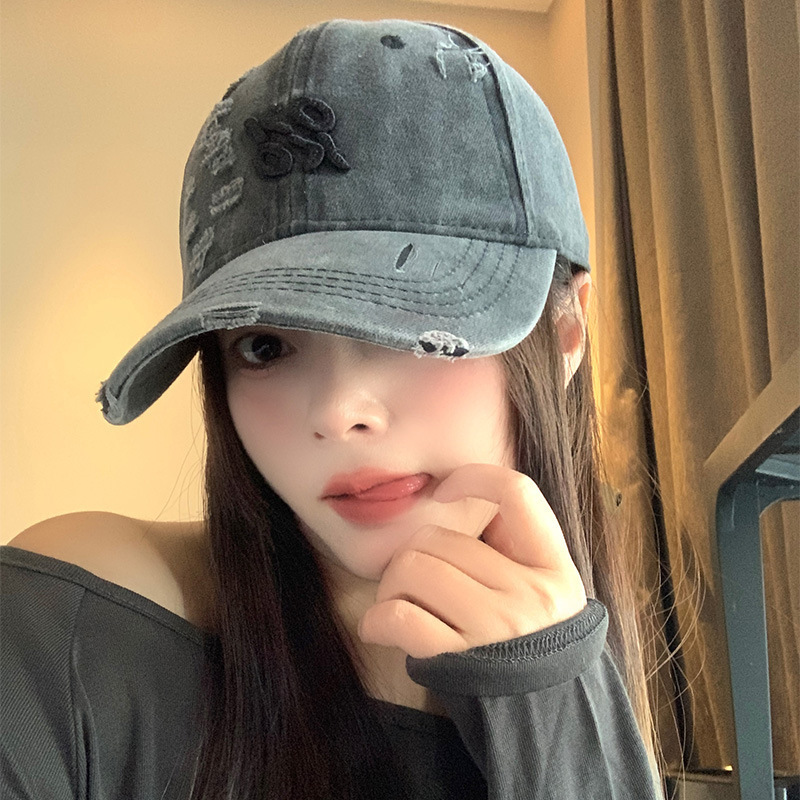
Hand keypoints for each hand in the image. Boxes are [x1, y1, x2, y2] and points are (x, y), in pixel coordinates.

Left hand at [358, 464, 587, 658]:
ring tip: (397, 604)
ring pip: (413, 568)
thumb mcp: (542, 589)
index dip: (474, 478)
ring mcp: (496, 628)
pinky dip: (378, 619)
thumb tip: (453, 498)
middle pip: (440, 538)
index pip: (517, 493)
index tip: (444, 491)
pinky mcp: (461, 660)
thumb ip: (510, 547)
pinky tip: (380, 628)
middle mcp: (529, 593)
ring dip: (391, 586)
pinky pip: (400, 617)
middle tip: (410, 580)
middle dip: (411, 555)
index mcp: (553, 566)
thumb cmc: (531, 645)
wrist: (546, 720)